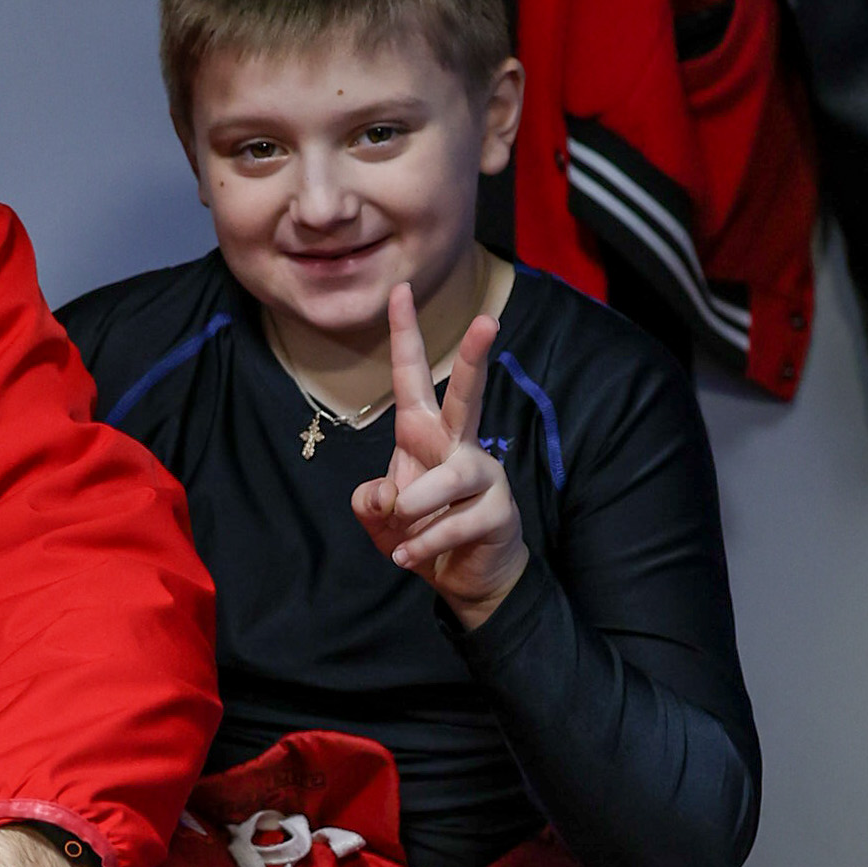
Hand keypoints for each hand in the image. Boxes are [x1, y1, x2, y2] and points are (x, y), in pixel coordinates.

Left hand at [351, 281, 527, 624]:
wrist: (461, 577)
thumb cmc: (418, 530)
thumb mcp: (378, 516)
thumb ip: (369, 501)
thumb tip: (388, 495)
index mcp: (424, 432)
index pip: (412, 376)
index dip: (404, 335)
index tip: (398, 290)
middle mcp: (458, 444)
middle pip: (468, 395)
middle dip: (474, 359)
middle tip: (488, 321)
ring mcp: (484, 475)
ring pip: (447, 479)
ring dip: (416, 507)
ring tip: (401, 527)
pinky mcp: (498, 511)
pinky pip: (453, 525)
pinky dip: (424, 545)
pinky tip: (408, 557)